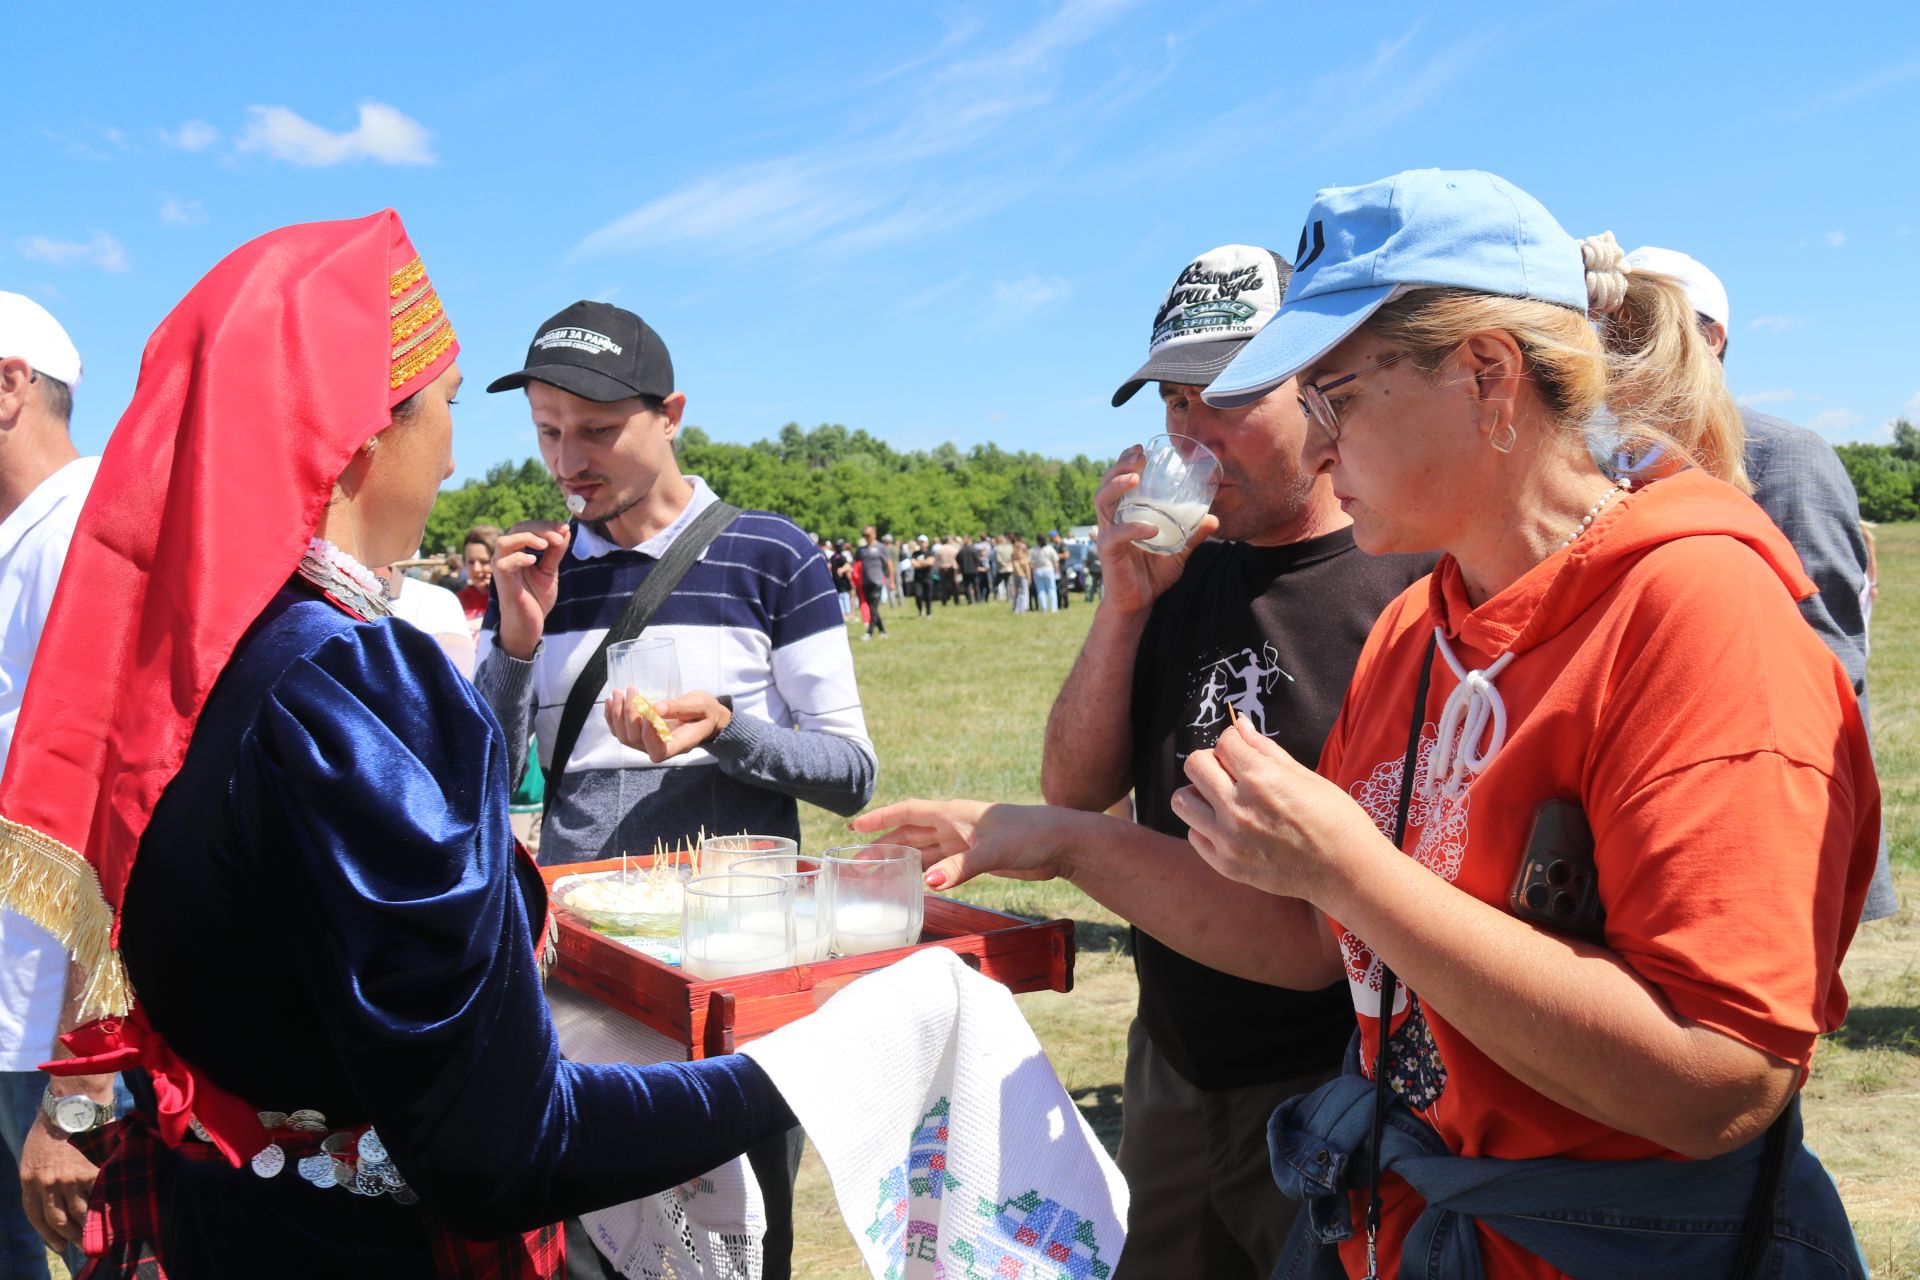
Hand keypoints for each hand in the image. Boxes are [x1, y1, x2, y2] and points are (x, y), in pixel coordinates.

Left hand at [20, 1106, 102, 1249]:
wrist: (72, 1106)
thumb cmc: (52, 1125)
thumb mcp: (34, 1154)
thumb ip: (40, 1176)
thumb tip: (52, 1196)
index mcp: (29, 1179)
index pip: (35, 1215)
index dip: (46, 1233)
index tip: (57, 1245)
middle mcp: (46, 1183)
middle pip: (57, 1219)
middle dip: (68, 1236)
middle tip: (78, 1245)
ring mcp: (69, 1179)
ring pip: (78, 1213)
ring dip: (86, 1227)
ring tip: (95, 1235)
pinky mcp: (90, 1172)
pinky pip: (97, 1196)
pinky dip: (103, 1208)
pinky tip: (109, 1215)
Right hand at [491, 520, 571, 658]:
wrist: (528, 626)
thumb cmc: (535, 600)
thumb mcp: (549, 572)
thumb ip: (555, 552)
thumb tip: (565, 531)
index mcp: (516, 553)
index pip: (527, 528)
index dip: (545, 525)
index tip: (565, 528)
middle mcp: (505, 557)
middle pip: (517, 529)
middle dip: (541, 529)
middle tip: (560, 535)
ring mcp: (501, 568)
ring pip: (503, 542)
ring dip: (526, 538)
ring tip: (546, 545)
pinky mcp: (501, 582)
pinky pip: (503, 563)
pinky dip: (518, 558)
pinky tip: (534, 561)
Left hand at [604, 688, 732, 761]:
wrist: (707, 718)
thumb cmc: (707, 712)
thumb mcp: (700, 706)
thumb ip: (679, 708)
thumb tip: (656, 708)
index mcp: (679, 744)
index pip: (658, 751)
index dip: (648, 734)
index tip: (648, 710)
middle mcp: (662, 748)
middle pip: (636, 741)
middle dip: (629, 715)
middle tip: (631, 690)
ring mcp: (649, 744)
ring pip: (625, 737)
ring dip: (617, 715)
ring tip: (618, 693)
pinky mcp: (642, 736)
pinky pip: (621, 732)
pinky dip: (612, 718)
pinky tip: (611, 702)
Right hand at [849, 799, 1070, 890]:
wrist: (1060, 843)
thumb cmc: (1029, 835)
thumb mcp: (991, 852)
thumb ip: (958, 868)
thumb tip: (926, 882)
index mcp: (953, 813)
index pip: (908, 812)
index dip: (880, 819)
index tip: (855, 828)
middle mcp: (955, 825)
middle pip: (911, 834)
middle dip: (884, 845)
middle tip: (858, 863)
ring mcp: (965, 842)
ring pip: (925, 850)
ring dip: (902, 860)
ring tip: (878, 874)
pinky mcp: (977, 858)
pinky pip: (942, 864)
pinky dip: (926, 872)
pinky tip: (915, 883)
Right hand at [1094, 445, 1218, 617]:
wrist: (1138, 602)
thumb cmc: (1154, 573)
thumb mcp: (1178, 550)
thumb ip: (1193, 534)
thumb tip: (1214, 518)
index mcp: (1126, 514)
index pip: (1119, 481)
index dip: (1126, 462)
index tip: (1141, 448)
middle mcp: (1113, 520)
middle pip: (1107, 484)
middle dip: (1120, 467)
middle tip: (1137, 456)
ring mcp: (1108, 534)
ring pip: (1102, 502)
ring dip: (1117, 486)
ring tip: (1134, 477)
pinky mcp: (1108, 553)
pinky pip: (1117, 536)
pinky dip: (1133, 529)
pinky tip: (1149, 527)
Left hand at [1174, 718, 1384, 904]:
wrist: (1347, 871)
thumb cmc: (1335, 818)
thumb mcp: (1306, 775)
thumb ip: (1265, 749)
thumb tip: (1239, 725)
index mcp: (1261, 779)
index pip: (1223, 743)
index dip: (1235, 742)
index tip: (1244, 751)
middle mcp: (1238, 808)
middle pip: (1194, 765)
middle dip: (1212, 761)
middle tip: (1231, 773)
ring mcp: (1229, 840)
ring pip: (1183, 801)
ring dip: (1200, 794)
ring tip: (1223, 799)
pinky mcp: (1226, 865)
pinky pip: (1194, 834)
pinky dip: (1207, 826)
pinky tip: (1230, 827)